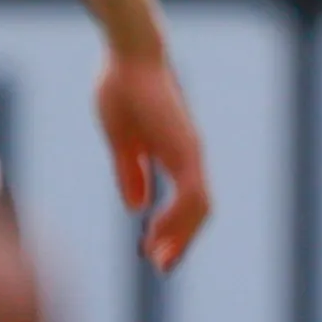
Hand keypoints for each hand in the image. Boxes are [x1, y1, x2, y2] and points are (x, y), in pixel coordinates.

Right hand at [94, 50, 213, 270]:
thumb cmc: (123, 88)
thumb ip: (130, 172)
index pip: (184, 201)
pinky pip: (191, 194)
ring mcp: (189, 152)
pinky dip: (178, 218)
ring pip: (199, 207)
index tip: (151, 250)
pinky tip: (156, 232)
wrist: (129, 55)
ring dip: (181, 237)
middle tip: (161, 266)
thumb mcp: (122, 141)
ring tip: (160, 259)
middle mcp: (188, 156)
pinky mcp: (184, 148)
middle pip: (198, 210)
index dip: (172, 228)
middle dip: (180, 241)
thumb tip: (137, 205)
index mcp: (175, 154)